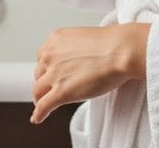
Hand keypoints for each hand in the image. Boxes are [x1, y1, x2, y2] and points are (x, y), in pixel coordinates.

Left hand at [31, 24, 149, 124]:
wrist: (120, 51)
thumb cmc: (112, 45)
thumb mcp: (84, 39)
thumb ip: (74, 49)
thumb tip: (77, 59)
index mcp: (56, 39)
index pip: (43, 57)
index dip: (47, 68)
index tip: (49, 75)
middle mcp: (50, 55)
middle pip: (39, 73)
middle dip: (45, 82)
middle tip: (50, 89)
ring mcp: (54, 74)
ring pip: (38, 90)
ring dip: (40, 98)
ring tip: (43, 105)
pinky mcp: (61, 91)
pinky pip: (44, 105)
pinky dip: (39, 114)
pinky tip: (38, 118)